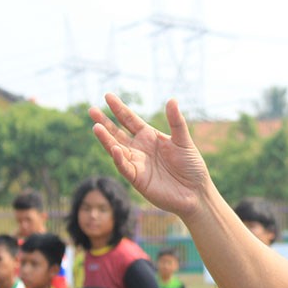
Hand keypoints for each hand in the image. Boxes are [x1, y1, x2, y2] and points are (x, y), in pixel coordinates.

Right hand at [90, 95, 212, 220]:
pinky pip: (125, 168)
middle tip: (91, 110)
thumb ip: (176, 121)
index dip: (119, 109)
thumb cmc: (192, 166)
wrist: (196, 192)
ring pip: (117, 149)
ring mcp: (137, 163)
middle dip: (105, 122)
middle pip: (118, 133)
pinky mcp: (138, 179)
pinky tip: (116, 149)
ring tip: (96, 127)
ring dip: (107, 140)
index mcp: (149, 136)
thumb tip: (172, 99)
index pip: (129, 120)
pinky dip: (119, 159)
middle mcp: (139, 148)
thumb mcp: (183, 140)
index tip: (107, 96)